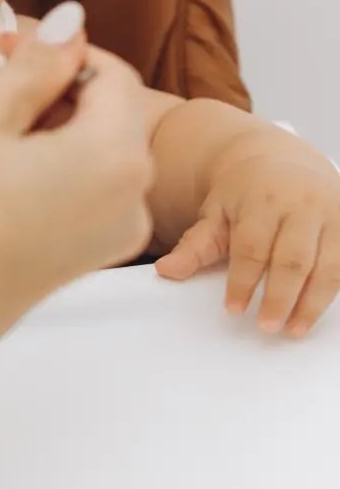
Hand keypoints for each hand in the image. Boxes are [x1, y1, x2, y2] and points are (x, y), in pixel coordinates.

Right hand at [0, 5, 154, 351]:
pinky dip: (50, 173)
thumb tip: (73, 20)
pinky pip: (84, 191)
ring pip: (94, 153)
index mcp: (115, 151)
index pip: (110, 73)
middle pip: (107, 114)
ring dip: (47, 134)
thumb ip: (36, 65)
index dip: (58, 53)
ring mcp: (115, 229)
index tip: (6, 53)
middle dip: (52, 94)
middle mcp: (132, 192)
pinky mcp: (90, 254)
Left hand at [156, 143, 339, 337]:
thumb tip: (166, 271)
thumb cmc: (244, 193)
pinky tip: (321, 309)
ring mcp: (333, 213)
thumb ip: (194, 245)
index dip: (243, 282)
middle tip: (267, 327)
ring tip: (294, 330)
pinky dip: (337, 288)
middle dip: (281, 298)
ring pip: (329, 266)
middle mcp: (302, 205)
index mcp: (262, 201)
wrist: (280, 159)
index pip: (252, 248)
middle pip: (294, 260)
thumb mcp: (215, 213)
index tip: (234, 308)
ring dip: (313, 303)